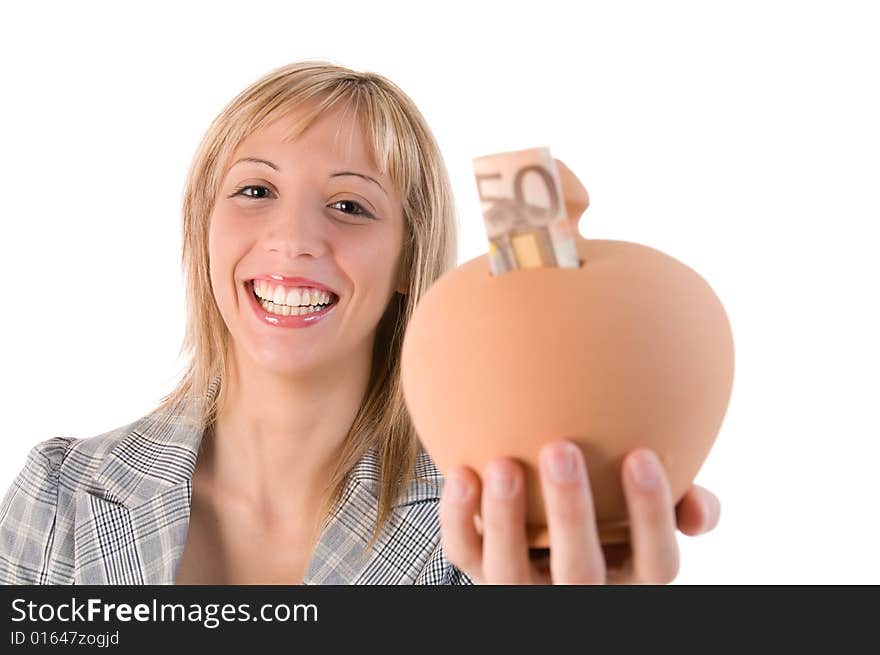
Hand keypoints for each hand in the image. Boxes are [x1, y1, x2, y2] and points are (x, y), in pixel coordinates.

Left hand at [439, 440, 720, 583]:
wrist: (544, 540)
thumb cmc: (613, 513)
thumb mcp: (648, 516)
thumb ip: (680, 505)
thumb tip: (700, 505)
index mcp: (629, 578)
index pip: (655, 563)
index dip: (651, 515)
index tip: (642, 455)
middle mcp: (577, 594)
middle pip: (579, 569)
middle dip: (571, 511)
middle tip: (560, 448)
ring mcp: (524, 589)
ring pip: (511, 572)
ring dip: (505, 518)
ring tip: (503, 464)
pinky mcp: (480, 572)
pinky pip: (464, 554)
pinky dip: (459, 517)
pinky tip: (461, 472)